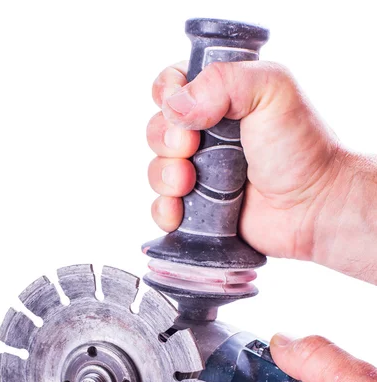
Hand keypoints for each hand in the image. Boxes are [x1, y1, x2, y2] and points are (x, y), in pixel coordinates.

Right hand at [146, 61, 376, 283]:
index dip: (166, 94)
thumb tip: (175, 106)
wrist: (314, 206)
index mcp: (221, 99)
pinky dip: (164, 210)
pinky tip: (179, 210)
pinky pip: (163, 209)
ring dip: (164, 175)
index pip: (172, 86)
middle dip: (165, 139)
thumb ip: (224, 81)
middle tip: (190, 148)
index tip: (180, 109)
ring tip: (188, 183)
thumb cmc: (302, 147)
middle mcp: (207, 135)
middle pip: (158, 129)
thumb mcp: (272, 90)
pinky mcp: (199, 210)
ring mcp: (201, 174)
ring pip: (157, 170)